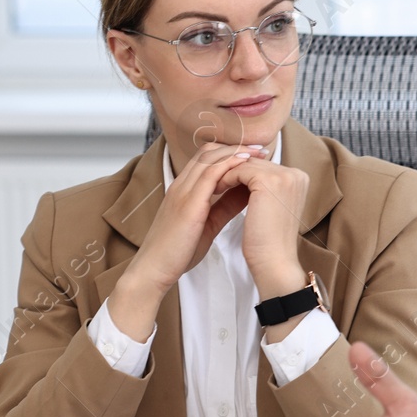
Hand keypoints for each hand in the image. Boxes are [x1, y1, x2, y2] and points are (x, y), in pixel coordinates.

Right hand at [108, 143, 267, 337]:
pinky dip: (230, 165)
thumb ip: (223, 207)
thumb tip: (245, 195)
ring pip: (210, 158)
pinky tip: (247, 164)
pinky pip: (210, 174)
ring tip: (259, 151)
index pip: (207, 158)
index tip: (255, 154)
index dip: (231, 152)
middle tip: (262, 148)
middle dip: (237, 147)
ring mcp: (182, 191)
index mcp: (184, 189)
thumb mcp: (206, 224)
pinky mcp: (187, 203)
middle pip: (209, 151)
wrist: (154, 269)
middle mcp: (181, 185)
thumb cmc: (177, 252)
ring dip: (237, 152)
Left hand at [217, 156, 310, 295]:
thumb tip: (245, 176)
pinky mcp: (268, 181)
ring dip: (226, 173)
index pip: (264, 166)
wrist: (273, 262)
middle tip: (214, 182)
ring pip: (245, 164)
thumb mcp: (270, 208)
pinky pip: (239, 170)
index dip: (243, 173)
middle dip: (233, 171)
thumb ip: (264, 189)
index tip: (226, 182)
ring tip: (212, 186)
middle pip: (255, 162)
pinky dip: (225, 178)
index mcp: (299, 179)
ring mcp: (284, 176)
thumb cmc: (269, 242)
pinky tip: (215, 189)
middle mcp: (296, 173)